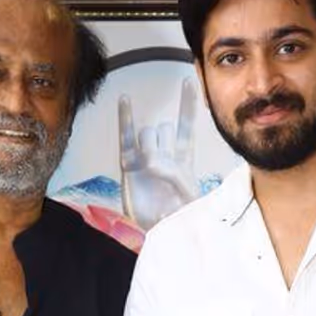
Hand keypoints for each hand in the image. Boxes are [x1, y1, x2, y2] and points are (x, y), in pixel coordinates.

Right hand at [119, 81, 201, 231]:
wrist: (160, 231)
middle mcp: (163, 155)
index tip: (189, 83)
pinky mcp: (129, 166)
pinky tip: (126, 101)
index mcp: (182, 160)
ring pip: (148, 133)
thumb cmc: (179, 215)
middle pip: (162, 128)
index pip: (185, 127)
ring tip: (148, 169)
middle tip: (161, 168)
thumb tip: (150, 161)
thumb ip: (172, 173)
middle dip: (162, 141)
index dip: (187, 105)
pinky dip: (125, 120)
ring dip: (149, 145)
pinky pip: (126, 139)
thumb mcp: (187, 194)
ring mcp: (145, 158)